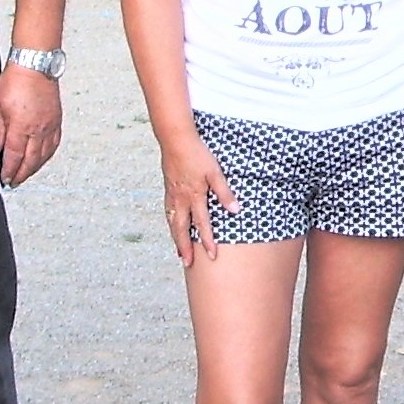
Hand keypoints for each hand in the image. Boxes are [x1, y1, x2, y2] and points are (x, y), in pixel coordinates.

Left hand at [0, 63, 61, 186]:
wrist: (35, 66)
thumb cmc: (15, 81)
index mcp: (22, 127)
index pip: (15, 157)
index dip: (9, 170)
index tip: (5, 178)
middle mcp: (39, 130)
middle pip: (31, 160)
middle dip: (22, 174)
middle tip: (15, 181)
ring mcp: (50, 126)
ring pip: (44, 155)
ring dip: (35, 167)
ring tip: (27, 173)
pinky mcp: (57, 120)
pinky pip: (54, 144)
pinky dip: (47, 155)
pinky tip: (42, 157)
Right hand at [161, 134, 237, 263]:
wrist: (175, 139)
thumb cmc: (197, 154)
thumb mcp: (215, 172)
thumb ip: (224, 193)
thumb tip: (235, 211)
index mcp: (194, 196)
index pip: (203, 224)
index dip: (208, 241)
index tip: (212, 256)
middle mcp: (181, 199)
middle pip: (182, 229)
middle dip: (185, 248)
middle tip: (187, 263)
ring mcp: (172, 195)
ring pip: (173, 222)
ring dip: (176, 238)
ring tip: (179, 251)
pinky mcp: (168, 188)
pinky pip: (168, 212)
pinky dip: (171, 224)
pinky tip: (173, 226)